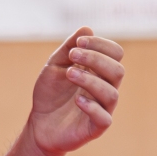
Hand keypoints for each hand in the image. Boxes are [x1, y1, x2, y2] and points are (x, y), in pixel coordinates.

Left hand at [27, 30, 124, 155]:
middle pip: (117, 70)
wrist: (39, 123)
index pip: (115, 53)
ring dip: (91, 80)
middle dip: (95, 59)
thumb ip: (69, 48)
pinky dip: (92, 107)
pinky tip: (77, 100)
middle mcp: (105, 88)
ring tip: (69, 74)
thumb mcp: (54, 65)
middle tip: (72, 56)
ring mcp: (102, 108)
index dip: (101, 44)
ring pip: (112, 93)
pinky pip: (104, 118)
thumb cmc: (50, 93)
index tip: (79, 42)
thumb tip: (87, 28)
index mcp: (99, 72)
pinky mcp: (96, 128)